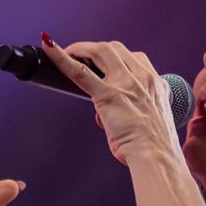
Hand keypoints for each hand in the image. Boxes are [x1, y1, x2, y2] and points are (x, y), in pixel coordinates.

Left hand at [39, 36, 179, 164]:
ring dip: (81, 48)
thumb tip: (104, 116)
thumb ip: (130, 112)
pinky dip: (60, 57)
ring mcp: (125, 84)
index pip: (136, 58)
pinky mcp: (107, 95)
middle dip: (96, 49)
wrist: (157, 157)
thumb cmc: (154, 149)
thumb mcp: (149, 123)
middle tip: (80, 56)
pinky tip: (49, 48)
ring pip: (100, 51)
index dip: (117, 56)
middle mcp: (143, 79)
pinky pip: (79, 72)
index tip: (105, 62)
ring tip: (68, 53)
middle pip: (116, 48)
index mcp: (156, 85)